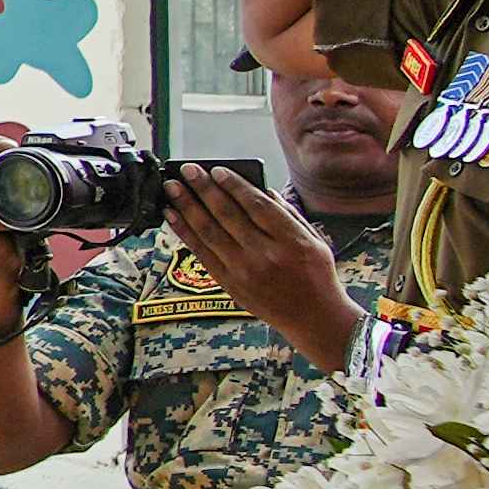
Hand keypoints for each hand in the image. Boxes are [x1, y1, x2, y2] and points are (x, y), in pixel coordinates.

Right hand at [0, 129, 28, 320]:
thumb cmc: (4, 232)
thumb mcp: (4, 198)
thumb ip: (7, 178)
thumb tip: (33, 157)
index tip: (12, 147)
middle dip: (2, 172)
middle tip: (25, 180)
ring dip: (6, 197)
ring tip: (21, 206)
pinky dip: (8, 218)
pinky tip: (16, 223)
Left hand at [166, 164, 364, 361]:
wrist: (313, 318)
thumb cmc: (316, 276)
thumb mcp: (314, 240)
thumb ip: (288, 213)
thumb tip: (261, 189)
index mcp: (291, 241)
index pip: (257, 205)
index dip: (234, 185)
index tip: (216, 169)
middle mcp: (265, 255)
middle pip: (227, 215)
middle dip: (204, 188)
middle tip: (187, 170)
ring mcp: (245, 272)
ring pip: (209, 232)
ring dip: (187, 207)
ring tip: (172, 188)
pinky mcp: (230, 285)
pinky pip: (202, 254)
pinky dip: (185, 232)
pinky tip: (173, 216)